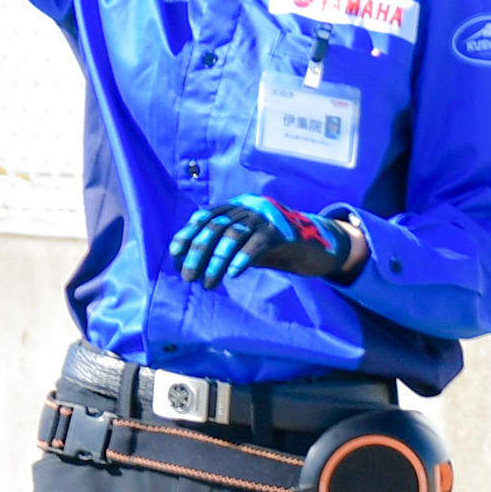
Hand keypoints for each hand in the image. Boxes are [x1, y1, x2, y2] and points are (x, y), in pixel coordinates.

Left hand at [172, 195, 359, 288]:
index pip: (206, 217)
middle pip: (216, 227)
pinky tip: (233, 274)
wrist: (316, 247)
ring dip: (216, 262)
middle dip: (198, 253)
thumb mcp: (244, 246)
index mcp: (238, 207)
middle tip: (187, 277)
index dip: (188, 234)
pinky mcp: (283, 231)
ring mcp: (267, 217)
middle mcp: (250, 207)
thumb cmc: (274, 249)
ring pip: (234, 235)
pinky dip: (243, 258)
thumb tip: (189, 264)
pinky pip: (258, 242)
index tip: (174, 254)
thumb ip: (222, 249)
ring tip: (207, 284)